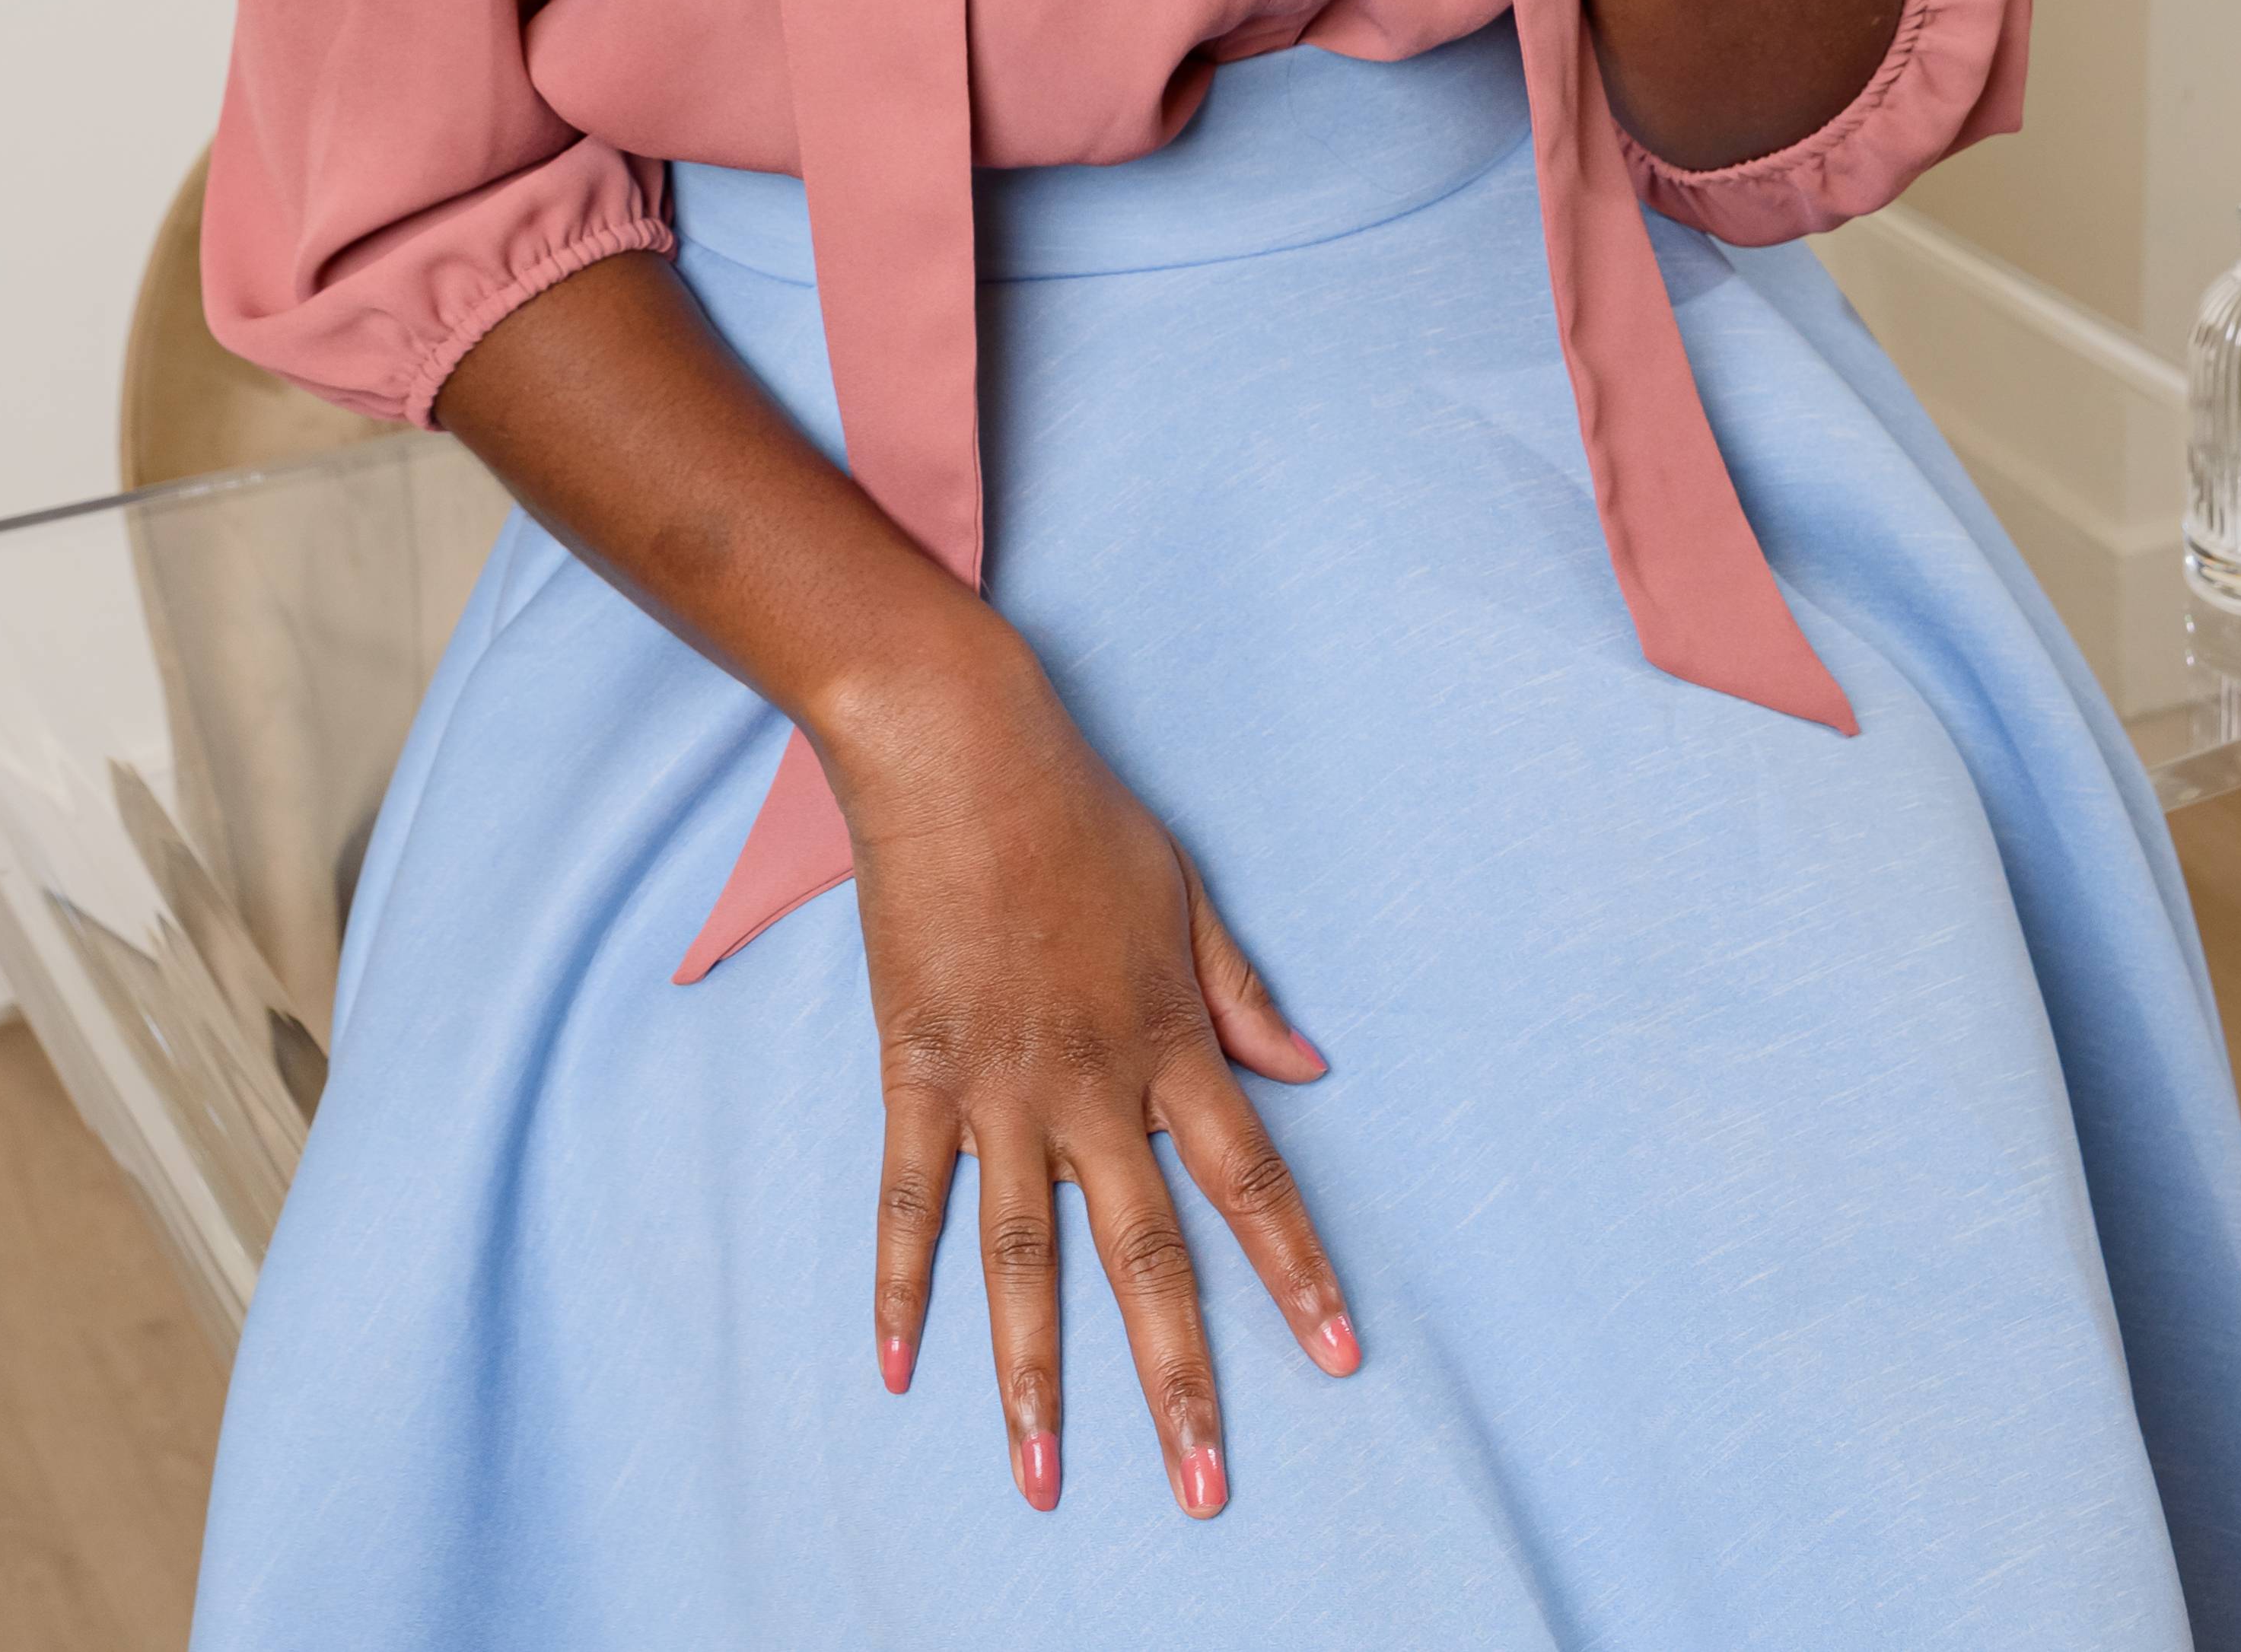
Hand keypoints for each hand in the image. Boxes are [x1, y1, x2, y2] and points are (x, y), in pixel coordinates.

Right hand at [828, 616, 1356, 1516]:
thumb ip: (1241, 994)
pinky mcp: (918, 1073)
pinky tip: (900, 1370)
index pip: (1252, 1179)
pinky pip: (912, 1201)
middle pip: (1147, 1255)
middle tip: (1204, 1489)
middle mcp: (1093, 1084)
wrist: (960, 751)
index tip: (1340, 1355)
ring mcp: (1000, 1087)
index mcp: (1169, 1039)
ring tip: (1043, 1479)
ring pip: (1028, 1260)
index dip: (1298, 1271)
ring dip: (1036, 1377)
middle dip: (1180, 1380)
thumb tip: (1308, 1072)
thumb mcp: (1185, 893)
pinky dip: (901, 1287)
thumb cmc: (1078, 811)